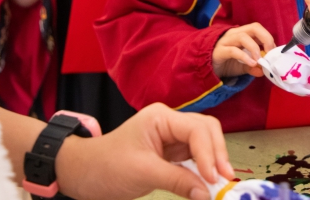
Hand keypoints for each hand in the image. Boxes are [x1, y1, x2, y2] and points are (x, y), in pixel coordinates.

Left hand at [55, 103, 233, 199]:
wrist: (84, 174)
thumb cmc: (106, 166)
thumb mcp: (142, 173)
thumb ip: (178, 181)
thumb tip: (206, 193)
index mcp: (161, 118)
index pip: (196, 129)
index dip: (209, 152)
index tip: (215, 177)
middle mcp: (170, 123)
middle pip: (207, 131)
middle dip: (217, 154)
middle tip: (225, 179)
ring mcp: (172, 137)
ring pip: (205, 144)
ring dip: (213, 162)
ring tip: (219, 183)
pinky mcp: (171, 153)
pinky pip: (195, 158)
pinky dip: (203, 170)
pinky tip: (207, 183)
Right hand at [212, 23, 275, 78]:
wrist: (206, 68)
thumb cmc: (226, 63)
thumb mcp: (243, 66)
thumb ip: (253, 67)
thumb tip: (263, 71)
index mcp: (242, 34)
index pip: (258, 28)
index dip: (268, 38)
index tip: (273, 52)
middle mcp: (234, 34)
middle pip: (254, 27)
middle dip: (265, 38)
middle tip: (270, 53)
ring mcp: (226, 41)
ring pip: (243, 36)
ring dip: (255, 47)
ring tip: (259, 60)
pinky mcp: (219, 51)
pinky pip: (233, 50)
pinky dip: (244, 56)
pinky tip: (250, 63)